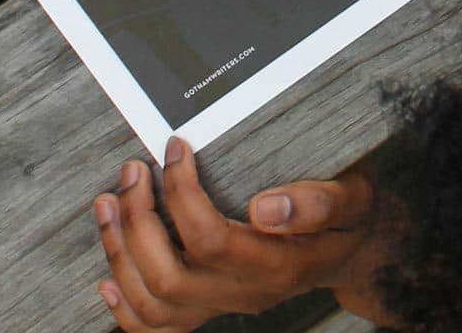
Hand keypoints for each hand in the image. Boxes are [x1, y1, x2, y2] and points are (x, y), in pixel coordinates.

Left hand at [91, 139, 391, 329]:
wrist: (353, 249)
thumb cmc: (348, 216)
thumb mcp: (351, 198)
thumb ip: (318, 203)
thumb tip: (266, 208)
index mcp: (277, 264)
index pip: (209, 238)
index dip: (181, 193)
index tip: (175, 147)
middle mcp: (246, 294)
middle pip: (169, 277)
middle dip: (139, 221)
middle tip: (133, 170)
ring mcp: (224, 306)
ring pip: (153, 304)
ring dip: (120, 254)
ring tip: (109, 202)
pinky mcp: (210, 307)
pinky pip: (158, 328)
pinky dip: (125, 306)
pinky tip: (108, 277)